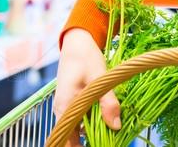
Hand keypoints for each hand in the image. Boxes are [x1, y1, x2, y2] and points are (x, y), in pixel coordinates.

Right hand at [54, 28, 120, 145]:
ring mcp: (64, 106)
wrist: (77, 42)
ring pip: (76, 129)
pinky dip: (90, 124)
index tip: (98, 146)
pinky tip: (104, 121)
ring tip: (109, 134)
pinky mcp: (70, 102)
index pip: (65, 140)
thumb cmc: (86, 57)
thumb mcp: (100, 78)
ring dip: (90, 134)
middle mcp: (61, 109)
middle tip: (107, 141)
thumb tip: (115, 126)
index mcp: (65, 106)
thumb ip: (108, 102)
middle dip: (87, 143)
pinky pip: (78, 120)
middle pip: (71, 137)